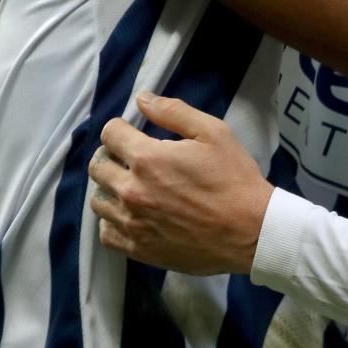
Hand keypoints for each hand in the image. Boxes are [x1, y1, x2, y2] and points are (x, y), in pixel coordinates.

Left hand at [88, 92, 273, 275]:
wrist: (249, 231)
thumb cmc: (234, 178)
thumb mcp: (213, 133)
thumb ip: (174, 112)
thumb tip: (142, 99)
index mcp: (148, 158)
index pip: (110, 134)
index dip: (121, 127)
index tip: (133, 132)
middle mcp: (132, 191)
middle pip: (98, 166)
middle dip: (112, 155)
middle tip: (132, 157)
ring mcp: (132, 223)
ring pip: (97, 200)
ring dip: (110, 187)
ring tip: (132, 185)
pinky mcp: (138, 249)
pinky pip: (106, 232)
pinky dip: (112, 220)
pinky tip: (133, 213)